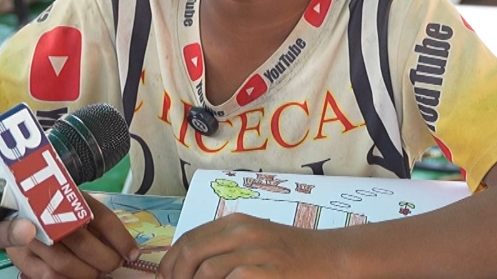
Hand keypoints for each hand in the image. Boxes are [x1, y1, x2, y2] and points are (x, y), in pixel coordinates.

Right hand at [3, 194, 137, 278]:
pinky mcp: (21, 257)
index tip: (133, 254)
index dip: (120, 238)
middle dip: (104, 259)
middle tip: (113, 264)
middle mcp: (46, 213)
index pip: (99, 216)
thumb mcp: (80, 207)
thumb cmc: (56, 209)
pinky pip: (48, 277)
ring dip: (88, 273)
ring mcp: (30, 237)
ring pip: (65, 263)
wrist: (18, 206)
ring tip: (98, 273)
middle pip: (81, 240)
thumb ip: (101, 225)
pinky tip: (78, 277)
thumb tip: (129, 250)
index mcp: (68, 195)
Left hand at [159, 214, 342, 278]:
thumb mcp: (257, 241)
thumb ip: (226, 247)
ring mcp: (255, 252)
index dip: (171, 260)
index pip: (189, 238)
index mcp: (236, 223)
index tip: (165, 277)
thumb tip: (192, 268)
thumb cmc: (293, 254)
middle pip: (191, 252)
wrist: (331, 257)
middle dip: (175, 274)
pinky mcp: (265, 273)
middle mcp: (242, 233)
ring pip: (205, 271)